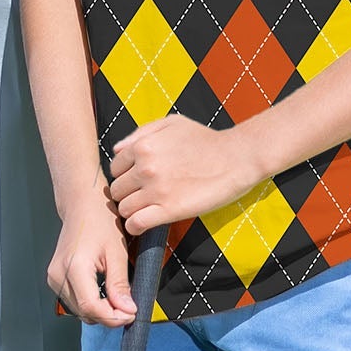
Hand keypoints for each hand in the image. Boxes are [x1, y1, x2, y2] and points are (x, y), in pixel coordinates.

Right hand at [47, 195, 135, 326]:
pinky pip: (74, 301)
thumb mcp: (116, 252)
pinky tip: (103, 291)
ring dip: (100, 310)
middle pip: (85, 312)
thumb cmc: (99, 219)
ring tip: (116, 295)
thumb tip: (126, 310)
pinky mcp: (55, 277)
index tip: (131, 314)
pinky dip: (91, 302)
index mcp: (74, 266)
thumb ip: (120, 285)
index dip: (114, 317)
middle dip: (109, 315)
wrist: (81, 203)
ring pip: (80, 310)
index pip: (92, 308)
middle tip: (128, 305)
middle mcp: (59, 274)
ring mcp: (54, 276)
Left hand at [108, 117, 265, 235]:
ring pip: (124, 208)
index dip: (124, 176)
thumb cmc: (204, 139)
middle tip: (140, 196)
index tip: (134, 182)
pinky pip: (137, 224)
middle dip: (126, 194)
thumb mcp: (170, 123)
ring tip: (144, 210)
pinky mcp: (169, 210)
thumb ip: (140, 133)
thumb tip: (117, 150)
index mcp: (142, 146)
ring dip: (131, 211)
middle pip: (117, 190)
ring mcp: (156, 190)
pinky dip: (135, 226)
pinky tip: (143, 223)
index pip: (114, 168)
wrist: (235, 158)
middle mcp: (145, 168)